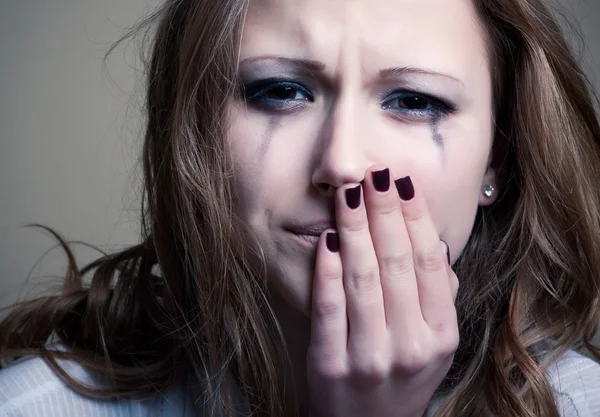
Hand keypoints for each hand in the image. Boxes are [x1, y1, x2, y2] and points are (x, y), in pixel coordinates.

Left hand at [307, 166, 458, 416]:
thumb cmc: (402, 378)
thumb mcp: (435, 345)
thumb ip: (439, 297)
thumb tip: (430, 243)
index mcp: (442, 335)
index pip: (428, 263)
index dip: (415, 218)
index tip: (402, 183)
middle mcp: (410, 345)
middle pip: (395, 263)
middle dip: (383, 212)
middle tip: (373, 174)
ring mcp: (370, 357)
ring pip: (362, 278)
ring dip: (354, 228)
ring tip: (348, 192)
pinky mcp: (331, 365)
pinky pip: (329, 307)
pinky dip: (327, 270)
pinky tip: (326, 238)